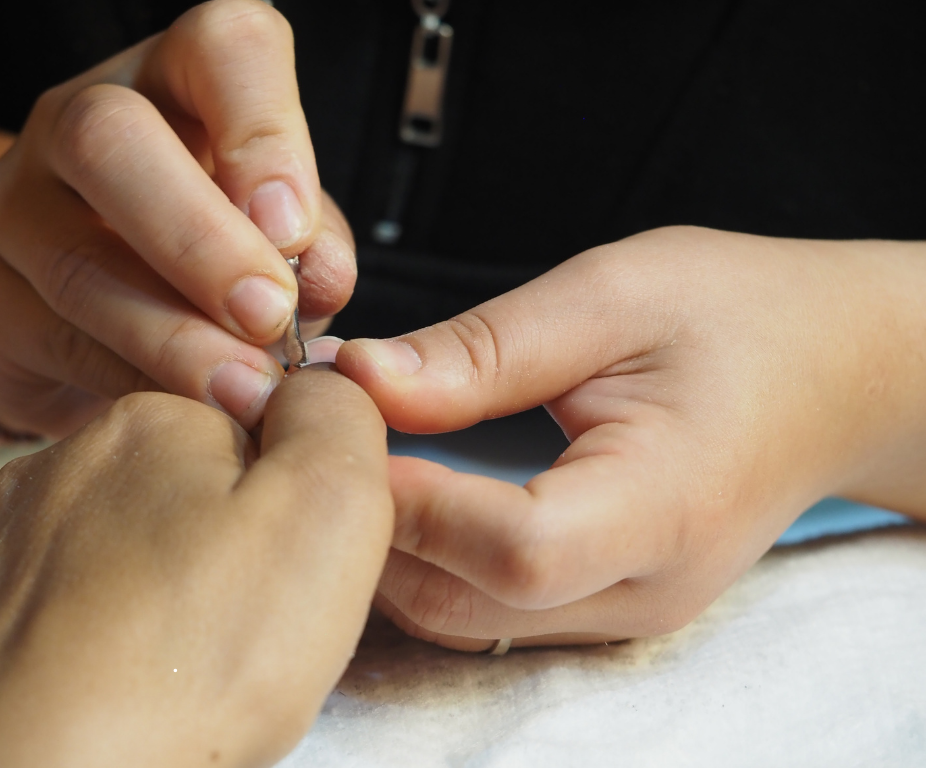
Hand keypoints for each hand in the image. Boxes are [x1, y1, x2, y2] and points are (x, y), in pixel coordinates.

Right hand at [0, 0, 355, 436]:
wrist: (65, 304)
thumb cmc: (198, 250)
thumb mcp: (273, 231)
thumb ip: (311, 246)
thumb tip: (321, 280)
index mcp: (177, 76)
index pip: (221, 48)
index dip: (264, 131)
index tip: (295, 231)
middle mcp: (81, 118)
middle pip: (109, 138)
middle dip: (199, 237)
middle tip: (267, 316)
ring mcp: (17, 203)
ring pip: (79, 260)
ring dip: (173, 335)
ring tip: (243, 389)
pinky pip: (61, 343)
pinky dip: (135, 384)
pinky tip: (188, 413)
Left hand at [0, 366, 390, 766]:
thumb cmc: (195, 663)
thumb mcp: (328, 517)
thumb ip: (335, 417)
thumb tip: (314, 373)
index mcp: (148, 431)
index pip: (233, 418)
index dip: (280, 484)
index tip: (296, 550)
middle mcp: (50, 473)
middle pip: (149, 481)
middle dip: (199, 528)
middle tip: (241, 619)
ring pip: (47, 532)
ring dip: (95, 560)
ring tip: (154, 643)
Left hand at [335, 226, 925, 649]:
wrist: (835, 371)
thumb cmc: (740, 318)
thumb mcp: (611, 296)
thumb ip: (482, 350)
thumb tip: (360, 379)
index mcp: (664, 503)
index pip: (515, 549)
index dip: (411, 500)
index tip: (337, 428)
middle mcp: (643, 587)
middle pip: (462, 603)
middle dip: (368, 525)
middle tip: (316, 433)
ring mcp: (622, 612)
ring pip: (456, 618)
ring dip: (383, 548)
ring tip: (349, 454)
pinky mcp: (600, 606)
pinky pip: (480, 608)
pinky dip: (422, 557)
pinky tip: (400, 486)